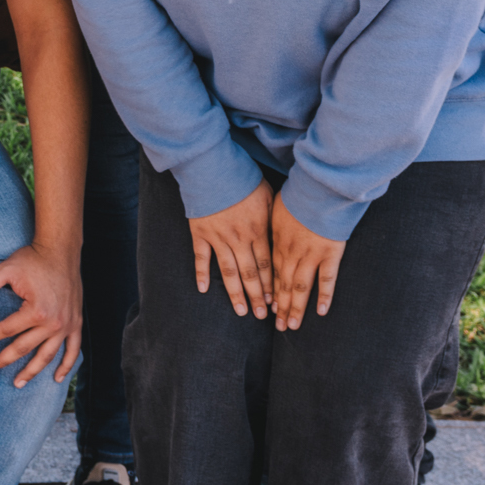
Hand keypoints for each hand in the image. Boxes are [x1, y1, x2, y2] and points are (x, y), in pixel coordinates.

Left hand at [0, 243, 81, 387]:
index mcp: (35, 311)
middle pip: (24, 348)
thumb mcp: (6, 268)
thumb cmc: (33, 259)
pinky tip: (57, 378)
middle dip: (4, 359)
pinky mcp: (76, 324)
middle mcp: (53, 323)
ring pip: (47, 356)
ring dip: (32, 371)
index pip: (7, 330)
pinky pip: (73, 350)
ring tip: (18, 383)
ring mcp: (67, 325)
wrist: (61, 251)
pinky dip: (66, 366)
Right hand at [188, 181, 274, 319]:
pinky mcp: (200, 232)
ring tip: (240, 311)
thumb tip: (284, 235)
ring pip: (228, 272)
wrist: (213, 169)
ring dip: (235, 293)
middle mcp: (238, 239)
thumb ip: (274, 219)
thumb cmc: (243, 180)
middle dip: (257, 297)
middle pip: (250, 274)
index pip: (267, 265)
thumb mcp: (268, 197)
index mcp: (257, 231)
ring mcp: (218, 237)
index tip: (275, 302)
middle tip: (262, 316)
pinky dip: (201, 274)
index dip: (271, 286)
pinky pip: (201, 257)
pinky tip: (203, 290)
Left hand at [269, 198, 345, 330]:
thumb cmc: (296, 194)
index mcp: (277, 242)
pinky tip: (320, 312)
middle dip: (281, 307)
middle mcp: (291, 252)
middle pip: (284, 285)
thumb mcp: (273, 207)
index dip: (270, 292)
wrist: (318, 188)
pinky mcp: (331, 253)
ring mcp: (311, 254)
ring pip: (301, 287)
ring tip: (293, 326)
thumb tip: (260, 226)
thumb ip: (269, 223)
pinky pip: (327, 279)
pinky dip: (324, 296)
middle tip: (279, 326)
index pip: (271, 273)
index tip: (268, 307)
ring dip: (296, 308)